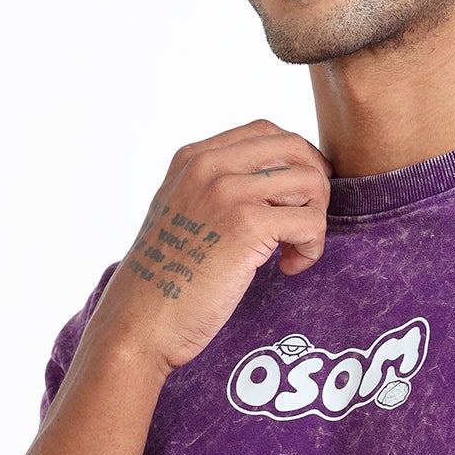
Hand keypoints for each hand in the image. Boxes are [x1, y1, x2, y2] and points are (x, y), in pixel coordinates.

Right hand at [89, 120, 331, 375]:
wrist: (139, 323)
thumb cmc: (166, 279)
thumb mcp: (181, 212)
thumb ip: (216, 187)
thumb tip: (279, 179)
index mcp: (193, 158)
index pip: (266, 131)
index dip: (296, 159)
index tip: (297, 197)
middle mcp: (208, 166)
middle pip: (295, 148)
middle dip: (315, 185)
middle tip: (305, 223)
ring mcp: (227, 192)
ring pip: (310, 182)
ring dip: (315, 220)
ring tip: (292, 250)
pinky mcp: (246, 226)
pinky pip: (310, 222)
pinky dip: (311, 248)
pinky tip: (288, 268)